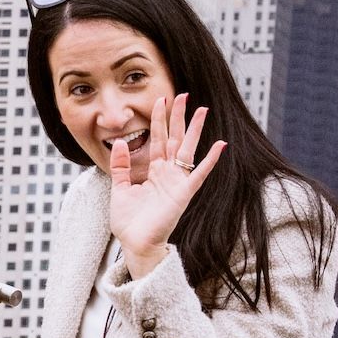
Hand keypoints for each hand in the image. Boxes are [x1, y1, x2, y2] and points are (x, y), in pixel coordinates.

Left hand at [109, 93, 226, 275]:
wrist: (135, 243)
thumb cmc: (129, 221)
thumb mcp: (119, 188)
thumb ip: (120, 166)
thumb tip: (120, 141)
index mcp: (153, 171)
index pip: (159, 139)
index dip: (160, 120)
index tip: (162, 99)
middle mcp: (168, 173)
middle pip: (175, 138)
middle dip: (179, 117)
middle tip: (183, 94)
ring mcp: (177, 182)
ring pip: (188, 149)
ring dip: (195, 130)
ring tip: (203, 109)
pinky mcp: (183, 193)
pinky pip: (198, 174)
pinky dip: (209, 160)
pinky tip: (219, 145)